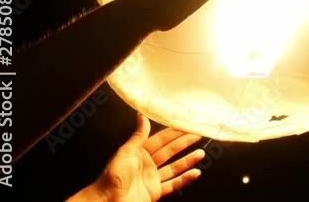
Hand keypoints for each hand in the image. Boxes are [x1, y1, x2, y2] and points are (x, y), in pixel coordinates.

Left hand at [69, 113, 204, 201]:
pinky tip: (194, 173)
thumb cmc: (112, 177)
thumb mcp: (126, 152)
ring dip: (188, 160)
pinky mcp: (155, 191)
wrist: (107, 201)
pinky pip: (173, 184)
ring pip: (175, 167)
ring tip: (201, 154)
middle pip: (170, 151)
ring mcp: (152, 178)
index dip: (174, 132)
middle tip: (198, 134)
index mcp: (139, 153)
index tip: (186, 124)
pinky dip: (185, 179)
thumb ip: (138, 136)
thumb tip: (141, 116)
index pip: (161, 139)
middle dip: (185, 143)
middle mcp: (147, 164)